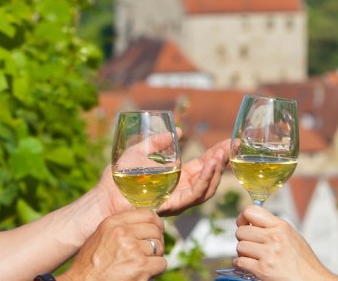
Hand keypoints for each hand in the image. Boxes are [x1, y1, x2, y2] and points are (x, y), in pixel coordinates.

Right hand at [61, 209, 165, 280]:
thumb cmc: (90, 264)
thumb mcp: (100, 237)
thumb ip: (119, 228)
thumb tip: (142, 225)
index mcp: (113, 223)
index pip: (147, 214)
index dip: (156, 223)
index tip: (157, 230)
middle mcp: (123, 233)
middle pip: (155, 230)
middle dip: (157, 241)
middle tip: (151, 251)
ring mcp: (132, 250)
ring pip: (159, 247)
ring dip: (155, 257)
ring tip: (143, 264)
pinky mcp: (141, 267)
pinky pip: (161, 263)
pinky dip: (156, 270)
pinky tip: (145, 273)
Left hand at [98, 135, 228, 216]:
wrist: (104, 196)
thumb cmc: (118, 177)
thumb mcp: (140, 151)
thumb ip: (157, 142)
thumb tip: (176, 132)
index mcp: (176, 178)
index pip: (202, 166)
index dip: (216, 154)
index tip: (229, 142)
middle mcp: (180, 191)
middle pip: (209, 177)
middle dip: (222, 161)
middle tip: (232, 145)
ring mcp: (177, 200)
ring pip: (206, 188)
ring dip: (216, 170)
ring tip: (222, 154)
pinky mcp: (172, 205)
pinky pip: (194, 194)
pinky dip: (205, 180)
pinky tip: (210, 165)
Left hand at [233, 205, 337, 280]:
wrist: (311, 280)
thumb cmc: (303, 261)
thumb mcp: (292, 236)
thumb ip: (273, 227)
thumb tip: (253, 222)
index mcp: (281, 226)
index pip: (251, 211)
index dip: (242, 217)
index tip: (243, 223)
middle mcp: (274, 238)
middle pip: (241, 231)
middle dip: (243, 238)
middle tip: (249, 243)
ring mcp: (268, 254)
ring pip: (240, 247)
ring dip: (243, 253)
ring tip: (252, 256)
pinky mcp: (263, 269)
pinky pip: (240, 262)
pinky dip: (241, 264)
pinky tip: (249, 265)